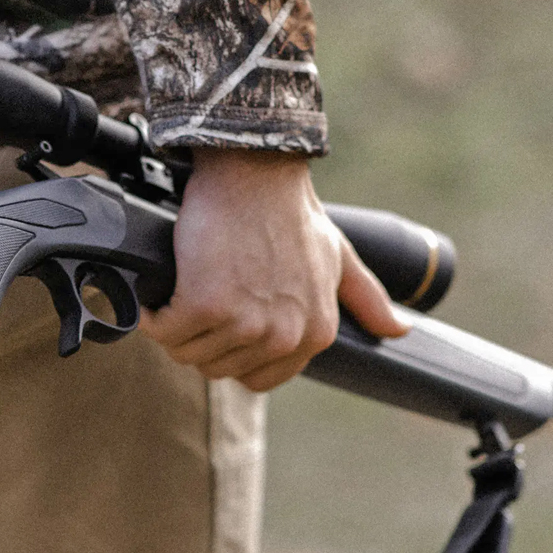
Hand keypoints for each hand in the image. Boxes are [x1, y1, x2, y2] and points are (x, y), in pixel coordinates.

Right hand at [140, 148, 409, 391]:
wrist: (256, 173)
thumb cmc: (291, 212)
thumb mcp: (339, 256)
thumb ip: (367, 299)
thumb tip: (398, 331)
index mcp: (315, 334)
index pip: (257, 379)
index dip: (232, 351)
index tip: (221, 320)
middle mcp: (284, 336)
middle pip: (218, 369)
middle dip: (200, 340)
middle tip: (197, 298)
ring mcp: (245, 323)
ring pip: (188, 354)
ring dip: (174, 328)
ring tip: (180, 291)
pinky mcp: (206, 305)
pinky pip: (165, 333)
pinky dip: (153, 316)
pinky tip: (160, 295)